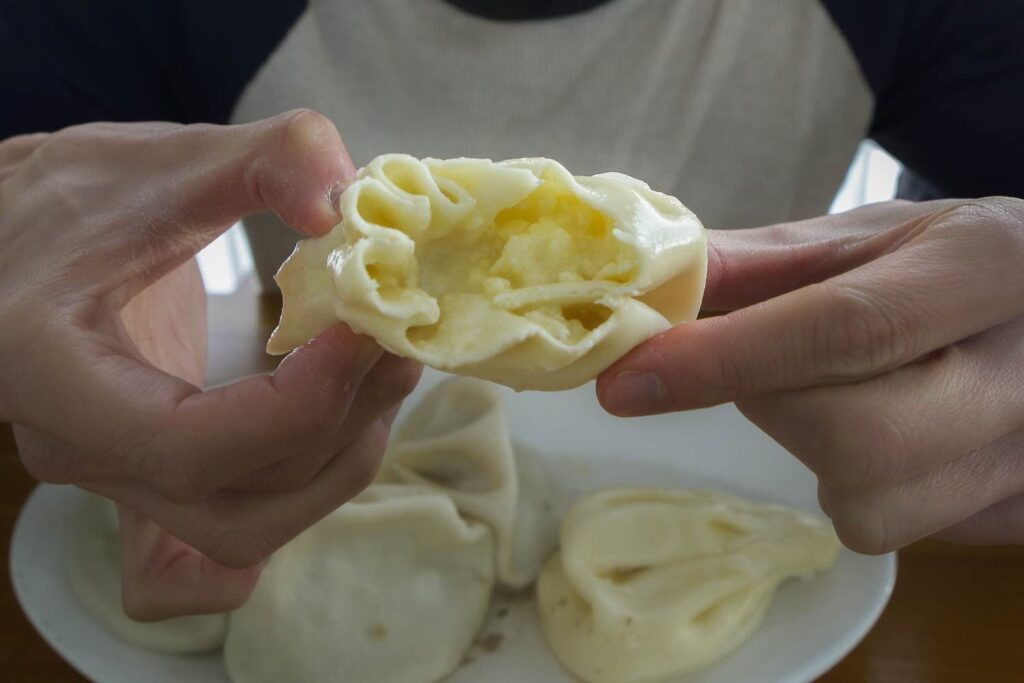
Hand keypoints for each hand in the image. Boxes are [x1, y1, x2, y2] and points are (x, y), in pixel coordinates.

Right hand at [0, 111, 421, 597]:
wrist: (17, 244)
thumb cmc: (70, 200)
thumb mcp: (159, 161)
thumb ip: (262, 159)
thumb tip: (348, 200)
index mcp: (53, 377)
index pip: (184, 446)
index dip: (299, 404)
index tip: (366, 329)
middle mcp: (83, 453)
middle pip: (232, 506)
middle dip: (337, 430)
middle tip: (397, 342)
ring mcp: (119, 478)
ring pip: (248, 528)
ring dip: (339, 458)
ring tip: (388, 368)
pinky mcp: (158, 478)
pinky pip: (239, 524)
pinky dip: (309, 480)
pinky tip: (347, 414)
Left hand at [598, 197, 1023, 552]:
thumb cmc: (952, 264)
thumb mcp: (869, 239)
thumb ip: (755, 266)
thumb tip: (643, 294)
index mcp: (984, 269)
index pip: (843, 328)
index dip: (722, 361)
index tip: (626, 384)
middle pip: (857, 438)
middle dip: (774, 409)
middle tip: (771, 371)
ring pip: (874, 509)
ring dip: (819, 459)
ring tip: (850, 398)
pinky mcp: (1018, 513)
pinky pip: (904, 533)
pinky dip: (866, 489)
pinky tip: (893, 433)